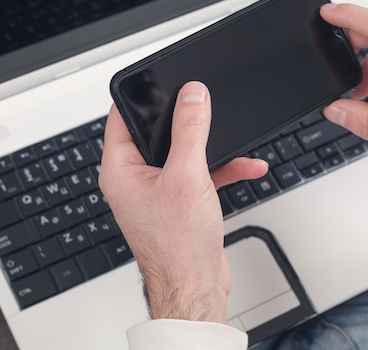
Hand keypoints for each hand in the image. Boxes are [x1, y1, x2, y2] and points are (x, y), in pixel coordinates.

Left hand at [99, 81, 267, 322]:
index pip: (121, 117)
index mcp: (120, 170)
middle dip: (186, 120)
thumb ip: (190, 130)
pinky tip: (247, 167)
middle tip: (204, 104)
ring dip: (211, 147)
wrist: (196, 288)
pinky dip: (222, 169)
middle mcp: (135, 179)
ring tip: (234, 141)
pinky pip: (200, 174)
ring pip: (183, 153)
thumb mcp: (187, 176)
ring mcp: (158, 191)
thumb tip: (192, 95)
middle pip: (157, 133)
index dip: (140, 96)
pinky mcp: (180, 202)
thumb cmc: (177, 246)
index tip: (161, 79)